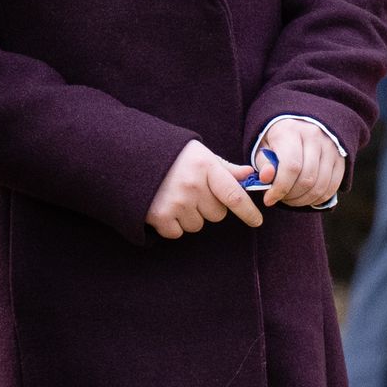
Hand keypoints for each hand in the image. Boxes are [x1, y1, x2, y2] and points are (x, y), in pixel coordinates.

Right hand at [145, 140, 262, 238]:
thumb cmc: (170, 155)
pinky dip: (172, 224)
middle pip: (217, 214)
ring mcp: (176, 202)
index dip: (248, 212)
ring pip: (197, 225)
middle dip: (208, 207)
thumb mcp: (198, 153)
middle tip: (191, 192)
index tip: (257, 222)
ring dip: (189, 216)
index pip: (234, 196)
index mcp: (205, 166)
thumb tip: (249, 174)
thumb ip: (224, 167)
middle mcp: (193, 185)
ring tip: (174, 197)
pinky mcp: (159, 216)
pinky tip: (163, 206)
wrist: (129, 154)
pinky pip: (177, 233)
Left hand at [256, 119, 345, 207]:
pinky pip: (332, 186)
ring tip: (291, 199)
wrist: (299, 124)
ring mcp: (331, 147)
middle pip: (307, 179)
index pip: (291, 166)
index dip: (280, 188)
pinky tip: (306, 198)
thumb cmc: (277, 140)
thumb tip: (266, 178)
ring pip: (321, 186)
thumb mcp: (263, 147)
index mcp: (291, 131)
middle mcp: (314, 136)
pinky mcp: (340, 158)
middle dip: (291, 196)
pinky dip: (318, 199)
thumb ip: (263, 163)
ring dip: (304, 200)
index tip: (268, 199)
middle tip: (281, 198)